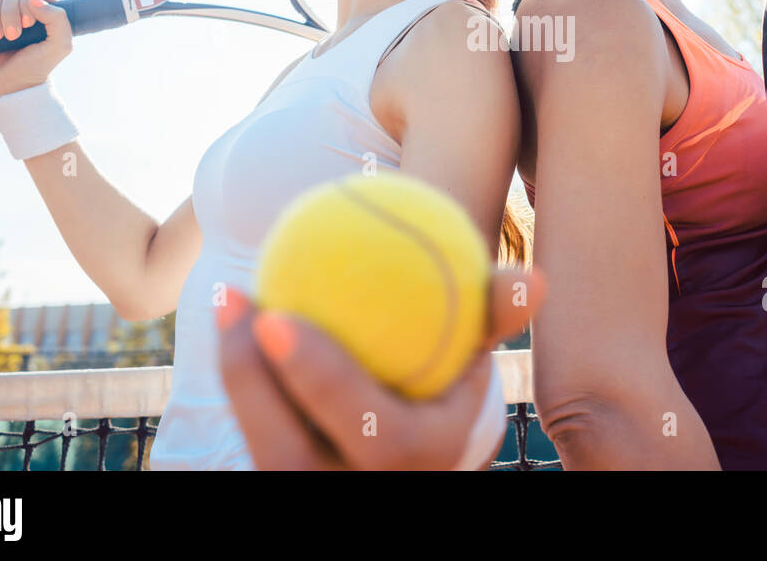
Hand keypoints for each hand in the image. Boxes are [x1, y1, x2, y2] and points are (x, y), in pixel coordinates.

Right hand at [0, 0, 73, 98]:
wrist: (11, 86)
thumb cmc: (38, 66)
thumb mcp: (60, 46)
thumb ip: (58, 19)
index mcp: (45, 12)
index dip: (29, 2)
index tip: (29, 24)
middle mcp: (24, 10)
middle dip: (10, 14)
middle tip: (13, 36)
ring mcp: (3, 16)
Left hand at [215, 267, 545, 469]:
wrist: (411, 436)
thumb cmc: (447, 368)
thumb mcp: (474, 346)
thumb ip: (492, 313)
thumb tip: (532, 277)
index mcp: (423, 460)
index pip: (375, 437)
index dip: (323, 384)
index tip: (280, 315)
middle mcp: (367, 489)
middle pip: (292, 457)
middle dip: (255, 386)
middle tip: (247, 303)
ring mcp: (321, 490)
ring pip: (265, 450)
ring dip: (240, 376)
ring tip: (234, 297)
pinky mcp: (289, 478)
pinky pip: (257, 433)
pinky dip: (243, 379)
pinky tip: (235, 311)